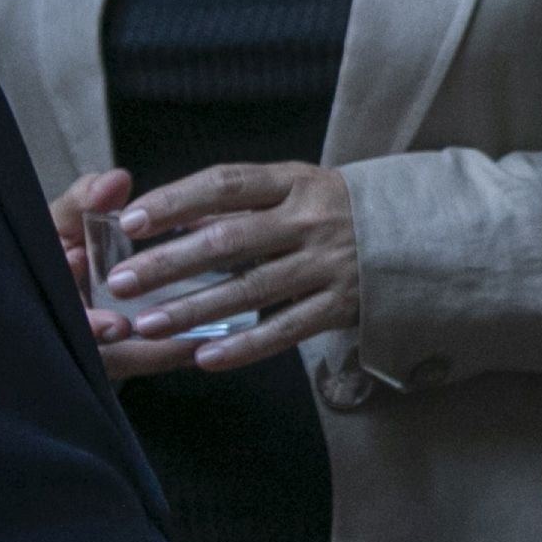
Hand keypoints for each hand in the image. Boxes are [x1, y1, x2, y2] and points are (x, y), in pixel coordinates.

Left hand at [93, 161, 358, 375]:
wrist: (421, 234)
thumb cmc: (336, 210)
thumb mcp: (297, 188)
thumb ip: (243, 202)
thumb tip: (168, 219)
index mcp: (293, 181)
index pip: (225, 185)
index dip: (176, 201)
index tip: (129, 221)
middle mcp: (309, 220)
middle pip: (229, 240)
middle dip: (169, 262)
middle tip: (120, 281)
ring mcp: (326, 265)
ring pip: (249, 290)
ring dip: (193, 309)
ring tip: (147, 325)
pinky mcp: (340, 306)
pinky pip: (284, 330)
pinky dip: (243, 347)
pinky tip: (204, 359)